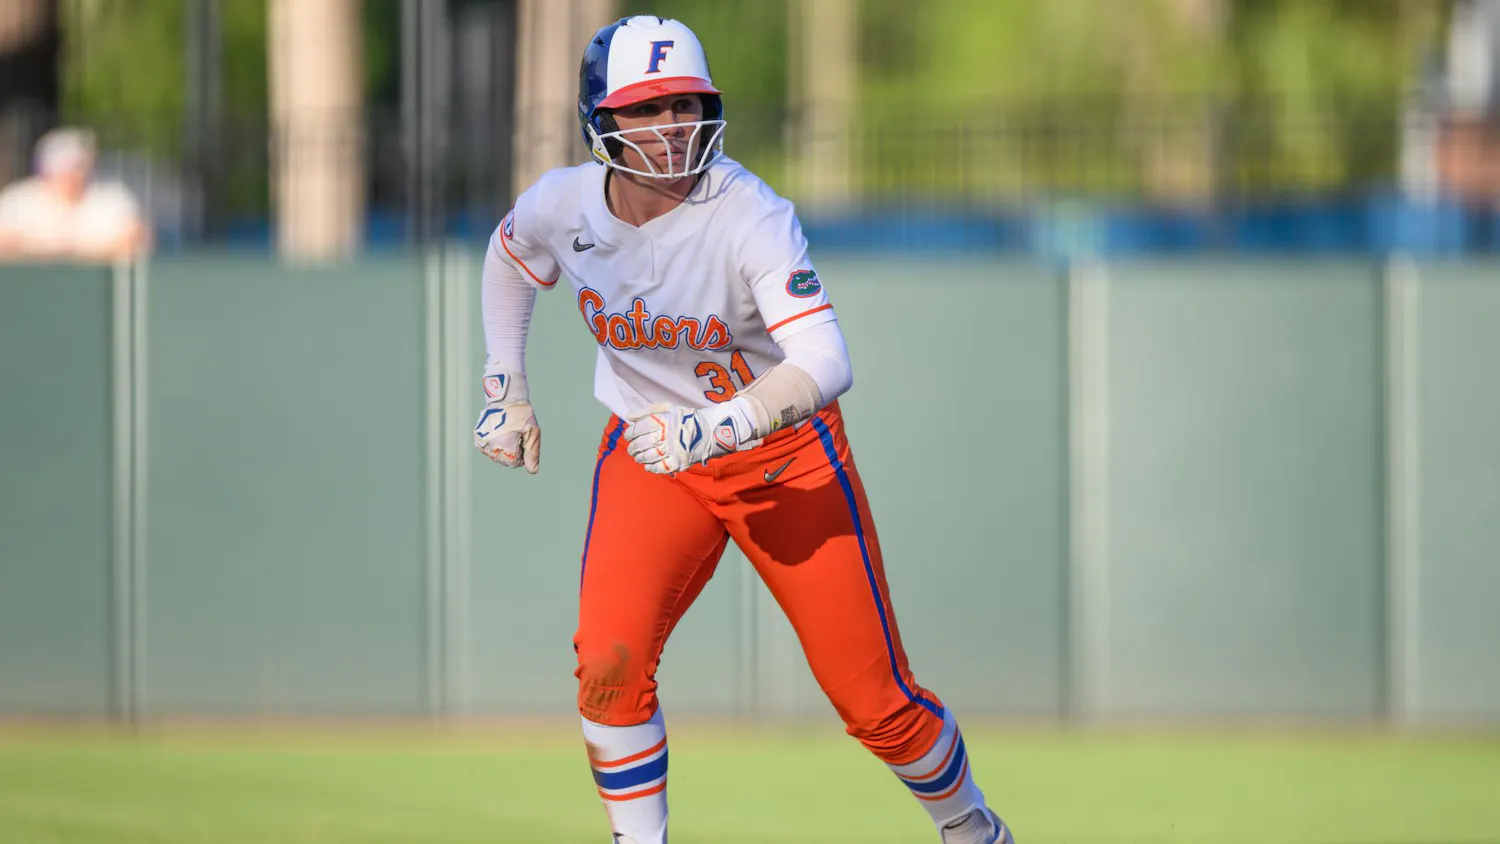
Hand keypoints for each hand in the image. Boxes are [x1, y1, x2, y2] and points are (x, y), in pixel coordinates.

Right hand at [474, 366, 540, 472]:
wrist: (505, 398)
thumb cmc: (522, 415)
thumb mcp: (532, 433)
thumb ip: (532, 454)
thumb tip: (533, 471)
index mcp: (505, 446)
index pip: (514, 463)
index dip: (521, 452)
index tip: (521, 438)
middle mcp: (490, 446)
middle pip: (504, 461)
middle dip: (511, 451)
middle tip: (514, 433)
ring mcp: (482, 442)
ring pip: (495, 456)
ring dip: (502, 448)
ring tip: (506, 431)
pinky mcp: (477, 439)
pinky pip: (488, 450)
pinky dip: (494, 445)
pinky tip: (499, 433)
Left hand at [624, 400, 752, 474]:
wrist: (710, 431)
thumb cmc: (687, 418)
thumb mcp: (669, 408)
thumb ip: (648, 411)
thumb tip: (628, 417)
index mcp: (663, 421)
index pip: (639, 428)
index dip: (630, 433)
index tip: (628, 436)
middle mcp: (666, 436)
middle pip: (642, 444)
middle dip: (633, 448)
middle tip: (631, 449)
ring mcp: (672, 450)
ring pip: (649, 457)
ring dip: (640, 458)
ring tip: (637, 457)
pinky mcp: (678, 462)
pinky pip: (661, 468)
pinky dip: (651, 468)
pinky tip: (647, 466)